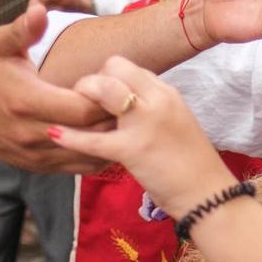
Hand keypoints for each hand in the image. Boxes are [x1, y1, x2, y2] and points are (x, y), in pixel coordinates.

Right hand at [0, 5, 113, 171]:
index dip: (104, 96)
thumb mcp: (0, 47)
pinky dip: (100, 152)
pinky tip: (107, 133)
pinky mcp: (44, 168)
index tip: (111, 80)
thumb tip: (40, 10)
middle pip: (91, 132)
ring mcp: (39, 156)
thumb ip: (22, 29)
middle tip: (126, 97)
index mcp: (28, 102)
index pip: (82, 108)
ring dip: (111, 136)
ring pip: (91, 153)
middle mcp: (34, 134)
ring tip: (121, 115)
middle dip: (113, 115)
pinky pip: (83, 167)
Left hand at [51, 58, 236, 216]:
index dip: (107, 76)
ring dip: (82, 96)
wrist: (208, 195)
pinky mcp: (133, 150)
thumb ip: (151, 108)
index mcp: (166, 93)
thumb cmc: (190, 164)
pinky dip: (70, 136)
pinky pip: (93, 139)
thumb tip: (122, 105)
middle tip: (82, 103)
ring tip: (72, 113)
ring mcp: (145, 123)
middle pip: (113, 67)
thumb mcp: (175, 122)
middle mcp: (157, 100)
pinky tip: (53, 134)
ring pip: (103, 89)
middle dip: (91, 80)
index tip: (99, 97)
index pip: (127, 66)